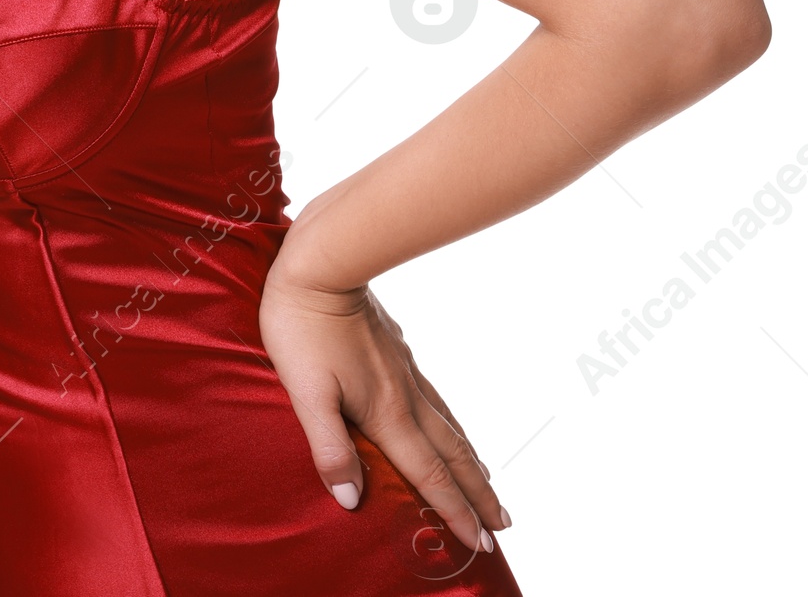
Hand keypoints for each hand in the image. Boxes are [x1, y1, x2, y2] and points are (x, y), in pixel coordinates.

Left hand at [257, 259, 508, 556]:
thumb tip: (351, 500)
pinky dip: (450, 422)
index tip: (480, 543)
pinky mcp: (397, 349)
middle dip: (477, 492)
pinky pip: (434, 397)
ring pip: (447, 423)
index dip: (453, 510)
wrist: (322, 264)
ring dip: (470, 458)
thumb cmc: (304, 328)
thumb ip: (329, 447)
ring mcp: (404, 369)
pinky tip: (446, 419)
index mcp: (386, 412)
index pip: (428, 474)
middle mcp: (404, 395)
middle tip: (504, 524)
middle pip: (451, 453)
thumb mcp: (306, 394)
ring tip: (487, 479)